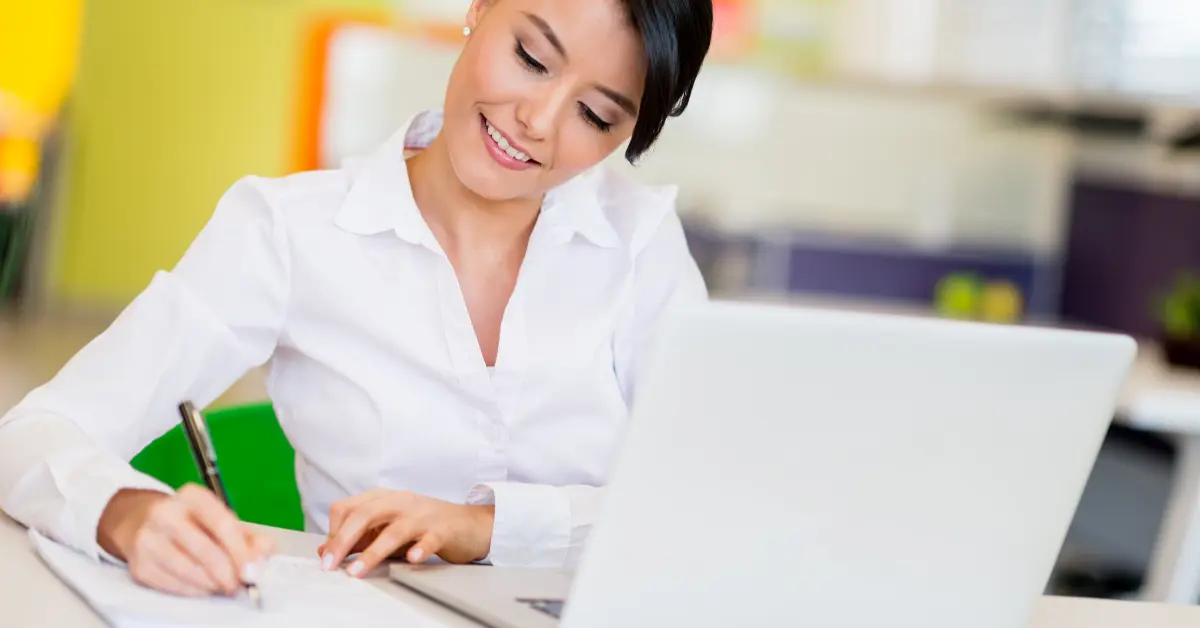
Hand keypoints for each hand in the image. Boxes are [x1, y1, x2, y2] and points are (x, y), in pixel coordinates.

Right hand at [97, 485, 274, 596]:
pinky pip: (173, 585)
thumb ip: (248, 535)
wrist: (142, 523)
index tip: (252, 569)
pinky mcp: (139, 565)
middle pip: (205, 550)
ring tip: (223, 585)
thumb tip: (265, 550)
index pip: (222, 523)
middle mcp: (166, 513)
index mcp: (192, 496)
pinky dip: (194, 590)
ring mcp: (148, 539)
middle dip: (227, 572)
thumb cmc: (191, 522)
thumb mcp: (220, 519)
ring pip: (188, 570)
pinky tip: (204, 586)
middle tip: (239, 583)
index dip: (240, 550)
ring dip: (212, 583)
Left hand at [318, 489, 494, 576]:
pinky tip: (412, 558)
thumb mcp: (387, 528)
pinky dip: (419, 548)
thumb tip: (326, 550)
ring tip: (357, 571)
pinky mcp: (442, 530)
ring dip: (372, 552)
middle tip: (331, 564)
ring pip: (393, 530)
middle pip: (365, 514)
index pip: (348, 507)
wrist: (469, 524)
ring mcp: (422, 515)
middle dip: (344, 540)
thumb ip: (359, 538)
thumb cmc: (424, 524)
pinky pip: (429, 539)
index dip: (334, 531)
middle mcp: (400, 503)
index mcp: (383, 499)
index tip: (328, 556)